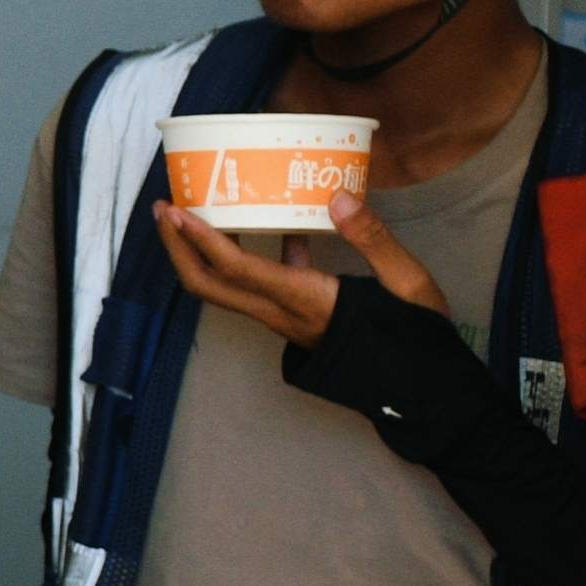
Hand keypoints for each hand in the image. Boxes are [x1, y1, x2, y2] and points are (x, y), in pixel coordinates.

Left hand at [151, 191, 448, 350]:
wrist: (421, 388)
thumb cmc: (416, 337)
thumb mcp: (407, 283)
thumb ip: (372, 238)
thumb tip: (337, 197)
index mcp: (305, 301)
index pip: (237, 270)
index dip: (201, 240)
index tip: (176, 210)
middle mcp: (282, 313)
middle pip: (210, 286)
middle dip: (179, 248)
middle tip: (164, 207)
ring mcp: (285, 318)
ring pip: (226, 288)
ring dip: (200, 252)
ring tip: (192, 212)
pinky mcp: (296, 316)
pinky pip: (258, 286)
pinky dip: (248, 255)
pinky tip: (266, 223)